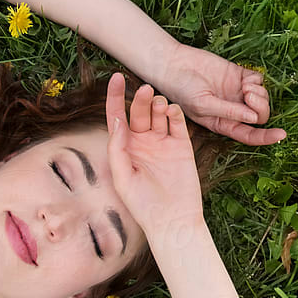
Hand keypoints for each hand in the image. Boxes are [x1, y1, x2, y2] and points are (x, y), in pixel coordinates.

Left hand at [105, 72, 204, 237]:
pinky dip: (175, 113)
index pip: (118, 115)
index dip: (115, 96)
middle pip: (140, 111)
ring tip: (159, 105)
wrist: (172, 220)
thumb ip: (117, 148)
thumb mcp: (121, 177)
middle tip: (146, 90)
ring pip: (159, 113)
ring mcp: (163, 143)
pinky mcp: (182, 146)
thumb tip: (117, 120)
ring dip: (158, 103)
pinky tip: (171, 111)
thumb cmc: (142, 204)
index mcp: (125, 147)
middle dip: (141, 98)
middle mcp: (143, 142)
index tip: (117, 77)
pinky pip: (178, 123)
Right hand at [156, 43, 285, 145]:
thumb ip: (229, 112)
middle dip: (260, 107)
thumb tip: (253, 119)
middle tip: (248, 96)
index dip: (266, 137)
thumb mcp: (203, 105)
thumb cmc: (182, 89)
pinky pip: (258, 80)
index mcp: (224, 123)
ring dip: (260, 94)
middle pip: (260, 115)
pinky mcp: (238, 75)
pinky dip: (257, 81)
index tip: (281, 134)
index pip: (249, 135)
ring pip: (262, 98)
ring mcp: (237, 92)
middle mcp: (233, 109)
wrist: (174, 64)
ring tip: (246, 87)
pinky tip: (245, 80)